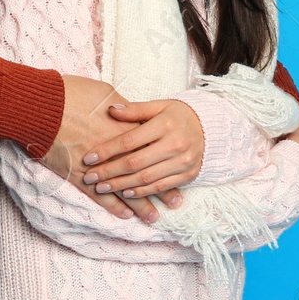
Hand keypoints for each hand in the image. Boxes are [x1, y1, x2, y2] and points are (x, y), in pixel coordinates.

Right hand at [42, 75, 162, 223]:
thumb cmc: (70, 94)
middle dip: (159, 189)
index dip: (165, 162)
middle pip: (142, 172)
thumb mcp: (103, 93)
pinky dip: (112, 206)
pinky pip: (99, 195)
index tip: (181, 172)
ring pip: (123, 189)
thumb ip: (123, 108)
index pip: (151, 149)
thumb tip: (134, 113)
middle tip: (175, 204)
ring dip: (139, 204)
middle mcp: (114, 151)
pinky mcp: (78, 174)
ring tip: (153, 217)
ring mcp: (96, 166)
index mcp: (123, 129)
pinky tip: (124, 215)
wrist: (39, 107)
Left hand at [79, 99, 203, 207]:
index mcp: (165, 124)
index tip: (87, 158)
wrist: (211, 127)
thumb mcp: (159, 106)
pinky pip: (160, 187)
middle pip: (135, 163)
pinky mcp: (188, 175)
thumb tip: (110, 110)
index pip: (129, 141)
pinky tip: (124, 193)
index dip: (106, 151)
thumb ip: (134, 110)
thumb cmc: (178, 115)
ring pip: (145, 178)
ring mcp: (183, 162)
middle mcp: (176, 144)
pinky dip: (141, 192)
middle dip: (108, 172)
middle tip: (89, 177)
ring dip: (120, 185)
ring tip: (100, 188)